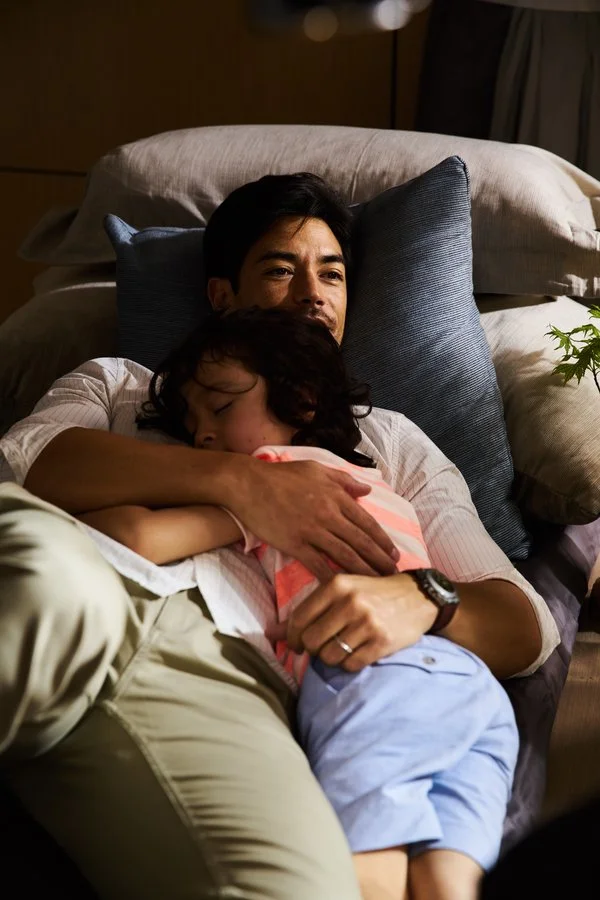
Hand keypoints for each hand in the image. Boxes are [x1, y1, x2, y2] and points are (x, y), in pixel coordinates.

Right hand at [226, 457, 399, 580]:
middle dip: (380, 561)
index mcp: (336, 496)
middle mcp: (329, 515)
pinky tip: (343, 589)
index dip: (383, 541)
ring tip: (376, 585)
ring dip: (364, 572)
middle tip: (394, 576)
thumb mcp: (317, 469)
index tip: (395, 554)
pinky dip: (332, 578)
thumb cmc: (282, 475)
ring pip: (345, 555)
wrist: (249, 484)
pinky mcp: (295, 544)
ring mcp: (312, 531)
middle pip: (361, 542)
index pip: (367, 523)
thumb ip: (344, 480)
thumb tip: (367, 490)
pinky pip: (318, 565)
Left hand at [280, 572, 436, 670]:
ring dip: (332, 657)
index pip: (299, 619)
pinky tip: (357, 651)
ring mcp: (367, 623)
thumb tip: (269, 633)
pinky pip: (351, 664)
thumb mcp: (341, 591)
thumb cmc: (372, 593)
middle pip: (312, 641)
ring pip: (330, 656)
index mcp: (337, 585)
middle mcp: (351, 602)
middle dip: (312, 649)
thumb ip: (307, 610)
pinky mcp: (382, 642)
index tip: (297, 643)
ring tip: (342, 647)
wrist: (418, 597)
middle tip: (321, 646)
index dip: (292, 636)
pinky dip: (349, 663)